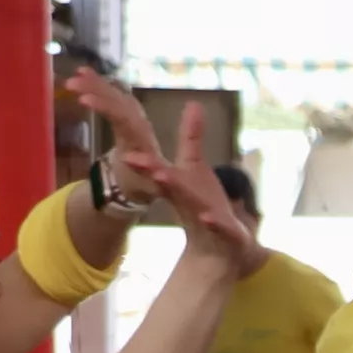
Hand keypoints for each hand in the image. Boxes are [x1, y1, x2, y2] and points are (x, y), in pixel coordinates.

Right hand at [65, 67, 162, 177]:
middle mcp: (138, 124)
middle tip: (71, 82)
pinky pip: (112, 96)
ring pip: (115, 95)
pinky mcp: (127, 115)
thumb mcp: (148, 183)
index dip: (105, 107)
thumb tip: (130, 158)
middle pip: (118, 101)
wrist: (152, 180)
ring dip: (97, 83)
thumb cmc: (147, 184)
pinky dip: (99, 84)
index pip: (123, 118)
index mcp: (142, 140)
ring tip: (76, 72)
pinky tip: (84, 73)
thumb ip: (145, 171)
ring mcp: (132, 118)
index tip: (84, 99)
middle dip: (97, 90)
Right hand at [114, 100, 255, 268]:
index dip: (141, 161)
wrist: (224, 249)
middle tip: (131, 157)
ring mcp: (206, 217)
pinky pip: (222, 228)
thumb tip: (193, 103)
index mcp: (177, 185)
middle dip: (150, 169)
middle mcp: (187, 201)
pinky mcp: (229, 235)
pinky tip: (208, 217)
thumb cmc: (203, 205)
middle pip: (167, 183)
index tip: (123, 151)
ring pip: (189, 203)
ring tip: (163, 177)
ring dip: (176, 190)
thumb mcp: (195, 169)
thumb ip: (192, 138)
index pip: (156, 169)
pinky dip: (214, 222)